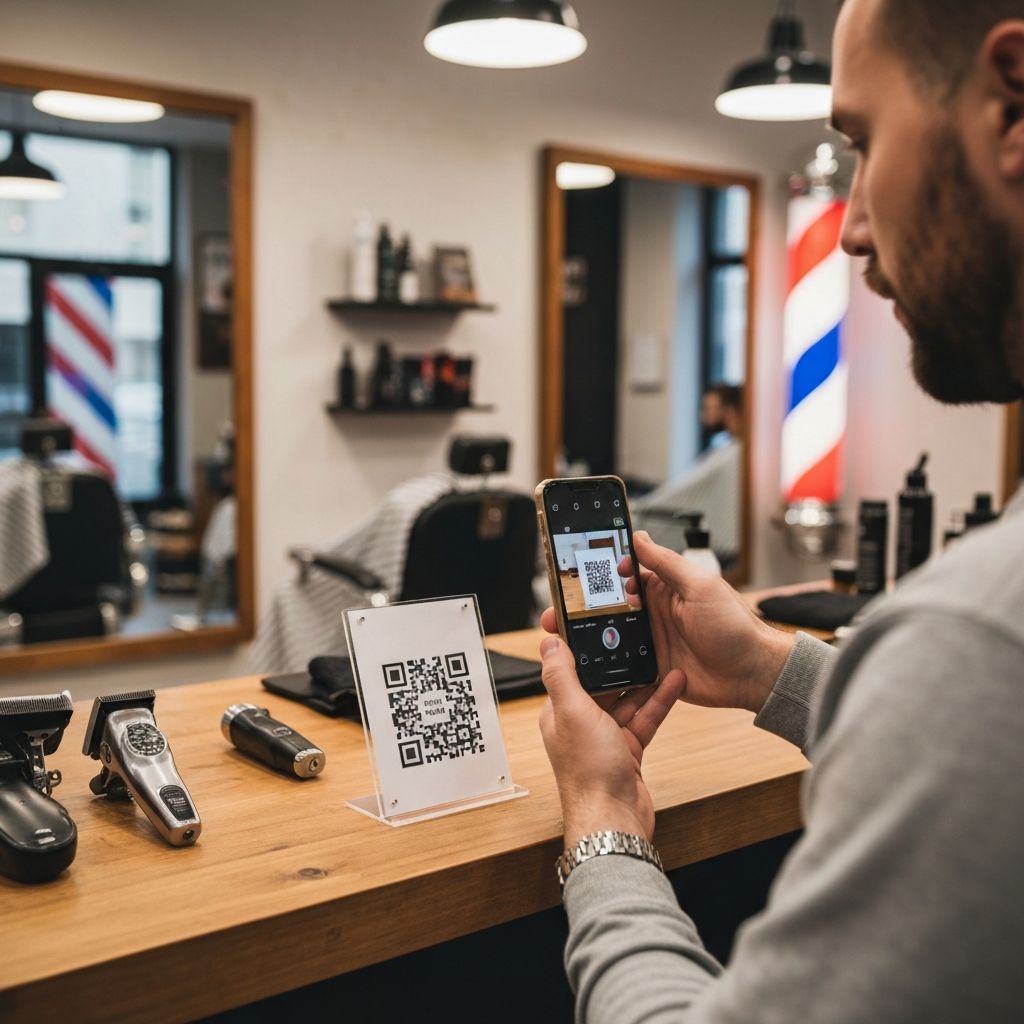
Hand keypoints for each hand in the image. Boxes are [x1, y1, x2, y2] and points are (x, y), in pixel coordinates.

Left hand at [538, 634, 684, 845]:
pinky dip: (658, 702)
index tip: (604, 625)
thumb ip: (561, 675)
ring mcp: (605, 737)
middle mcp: (580, 723)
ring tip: (665, 656)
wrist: (614, 818)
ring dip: (645, 680)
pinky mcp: (628, 750)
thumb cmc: (589, 771)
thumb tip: (547, 642)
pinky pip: (644, 718)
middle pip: (603, 683)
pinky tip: (674, 685)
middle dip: (622, 662)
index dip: (588, 649)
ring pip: (627, 699)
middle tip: (642, 636)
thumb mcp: (573, 712)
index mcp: (560, 711)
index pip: (573, 671)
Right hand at [540, 531, 792, 713]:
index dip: (603, 573)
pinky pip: (624, 663)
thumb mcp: (700, 586)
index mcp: (666, 588)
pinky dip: (606, 662)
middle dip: (585, 606)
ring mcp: (654, 640)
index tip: (578, 574)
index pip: (626, 574)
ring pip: (613, 634)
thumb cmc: (736, 627)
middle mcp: (656, 612)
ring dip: (590, 635)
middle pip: (612, 606)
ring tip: (563, 637)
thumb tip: (639, 537)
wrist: (753, 674)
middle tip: (558, 610)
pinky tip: (585, 663)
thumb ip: (667, 564)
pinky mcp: (654, 667)